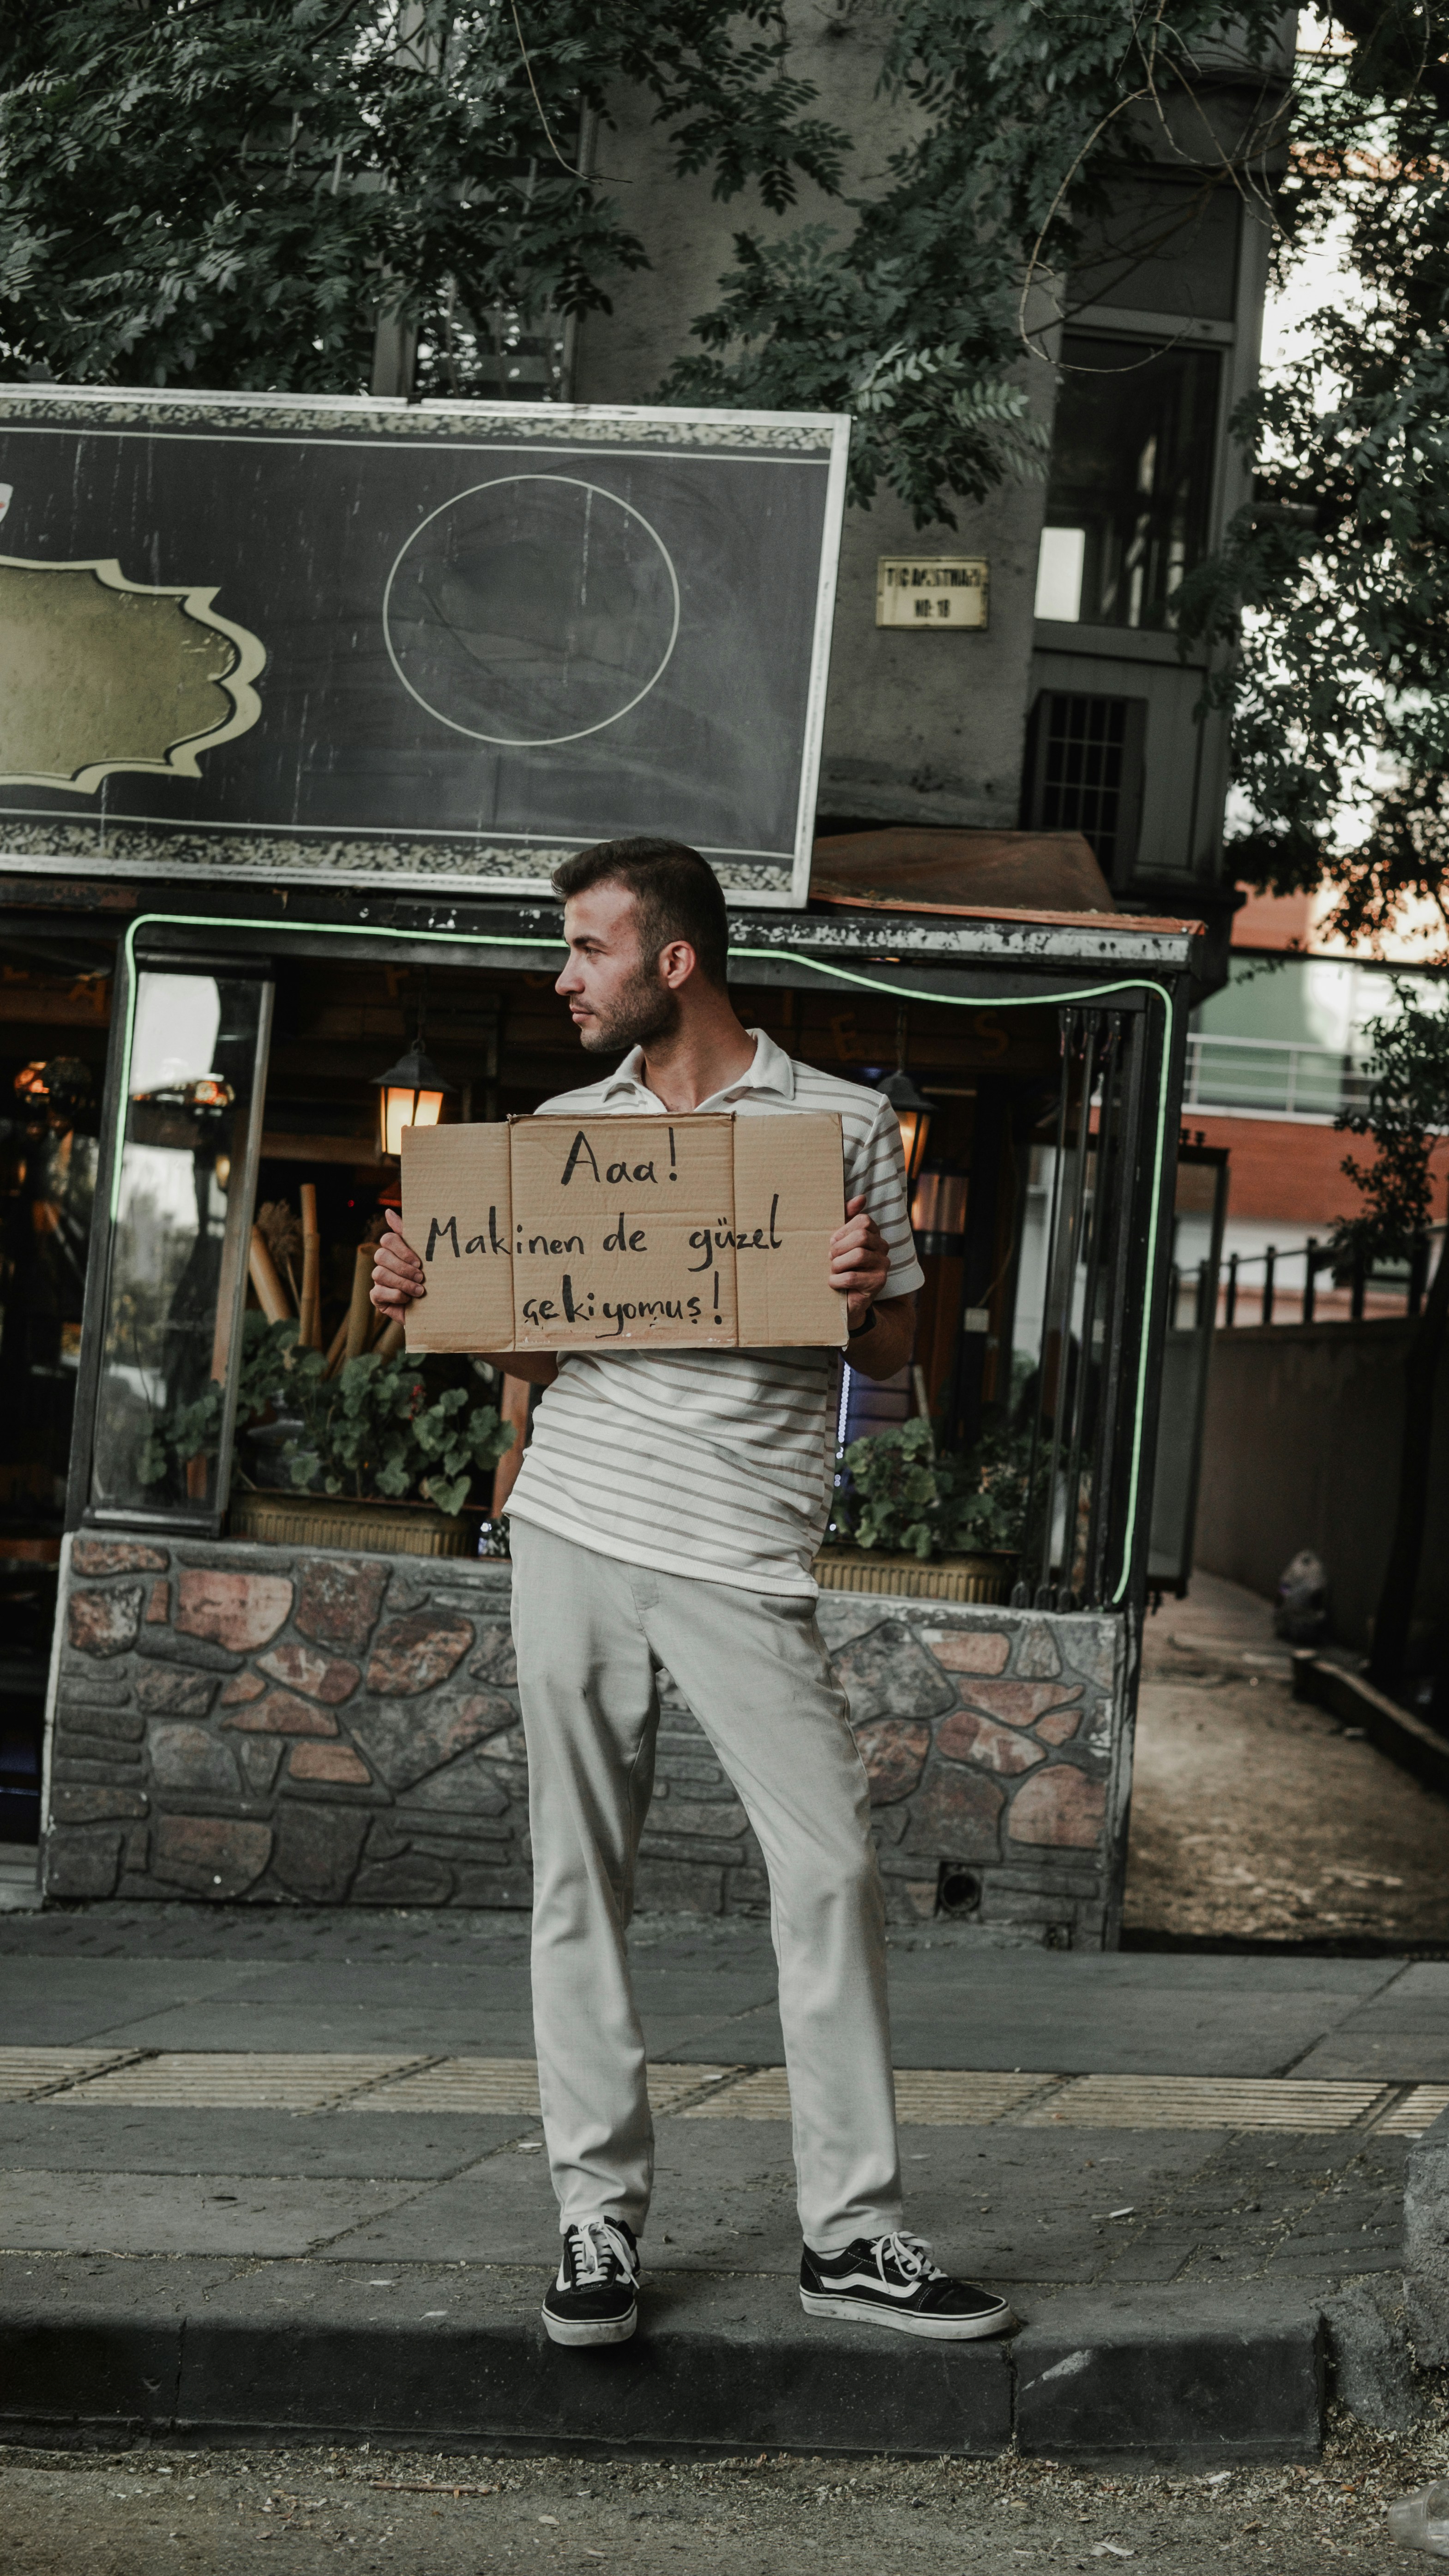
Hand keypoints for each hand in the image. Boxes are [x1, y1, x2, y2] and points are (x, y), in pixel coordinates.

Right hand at [370, 1207, 424, 1321]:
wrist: (436, 1307)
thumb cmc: (432, 1278)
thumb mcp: (425, 1255)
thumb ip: (409, 1233)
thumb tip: (388, 1211)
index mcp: (395, 1249)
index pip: (388, 1239)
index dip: (402, 1250)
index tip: (419, 1262)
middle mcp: (384, 1263)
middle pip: (381, 1255)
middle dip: (403, 1268)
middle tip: (422, 1277)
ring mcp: (378, 1280)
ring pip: (379, 1274)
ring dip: (402, 1283)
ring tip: (420, 1291)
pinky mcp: (376, 1297)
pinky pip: (378, 1292)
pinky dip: (396, 1296)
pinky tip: (408, 1299)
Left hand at [829, 1194, 888, 1331]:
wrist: (844, 1300)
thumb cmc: (840, 1266)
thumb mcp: (840, 1240)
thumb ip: (847, 1216)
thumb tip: (860, 1197)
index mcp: (874, 1234)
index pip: (863, 1220)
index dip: (843, 1231)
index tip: (832, 1242)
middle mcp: (883, 1248)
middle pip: (861, 1237)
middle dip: (839, 1248)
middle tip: (831, 1258)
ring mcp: (884, 1265)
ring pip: (858, 1256)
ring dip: (837, 1265)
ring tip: (833, 1271)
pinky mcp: (879, 1283)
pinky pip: (852, 1277)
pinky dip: (837, 1280)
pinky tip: (834, 1283)